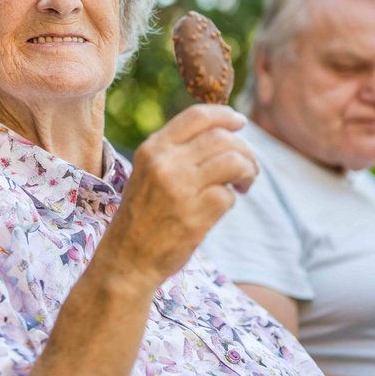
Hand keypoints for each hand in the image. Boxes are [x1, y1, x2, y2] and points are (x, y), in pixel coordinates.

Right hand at [98, 105, 256, 290]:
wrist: (126, 260)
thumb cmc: (142, 215)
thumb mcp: (148, 173)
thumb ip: (176, 152)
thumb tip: (223, 133)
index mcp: (152, 148)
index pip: (198, 115)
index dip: (225, 115)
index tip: (240, 122)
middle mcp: (165, 163)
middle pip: (222, 138)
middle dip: (245, 150)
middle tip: (248, 167)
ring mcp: (180, 190)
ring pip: (233, 161)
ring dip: (248, 170)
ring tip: (244, 184)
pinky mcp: (194, 216)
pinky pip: (229, 196)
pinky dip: (232, 199)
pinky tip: (222, 207)